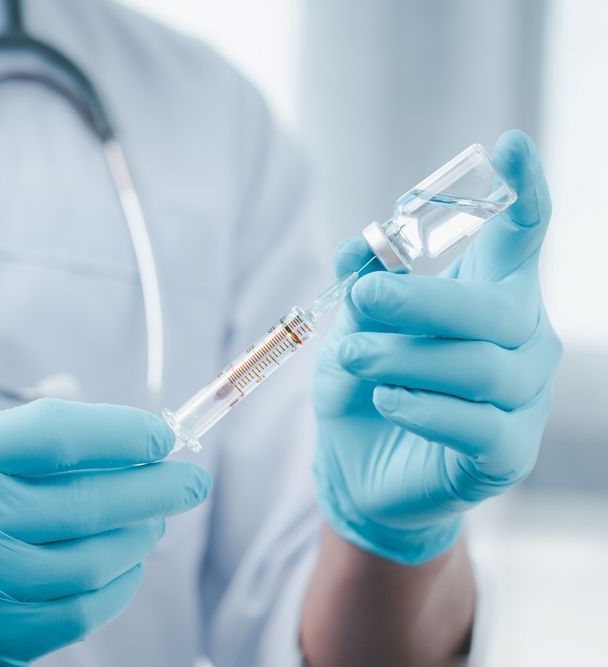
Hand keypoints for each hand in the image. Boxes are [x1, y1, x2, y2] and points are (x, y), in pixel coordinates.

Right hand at [0, 398, 210, 664]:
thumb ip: (29, 435)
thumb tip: (124, 434)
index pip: (58, 436)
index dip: (123, 434)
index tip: (161, 435)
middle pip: (87, 504)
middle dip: (156, 488)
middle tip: (190, 478)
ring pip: (91, 566)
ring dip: (139, 540)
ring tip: (154, 522)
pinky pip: (72, 618)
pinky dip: (113, 589)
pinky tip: (123, 567)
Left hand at [313, 130, 560, 564]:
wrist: (360, 468)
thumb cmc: (365, 384)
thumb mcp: (351, 328)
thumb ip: (361, 286)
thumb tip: (360, 245)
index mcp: (490, 295)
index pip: (521, 239)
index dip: (525, 194)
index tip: (511, 146)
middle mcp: (522, 340)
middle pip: (496, 309)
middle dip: (424, 300)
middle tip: (363, 300)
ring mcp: (522, 399)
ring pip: (480, 366)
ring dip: (404, 357)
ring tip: (352, 357)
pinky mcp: (506, 454)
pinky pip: (475, 424)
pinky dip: (422, 407)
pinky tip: (386, 400)